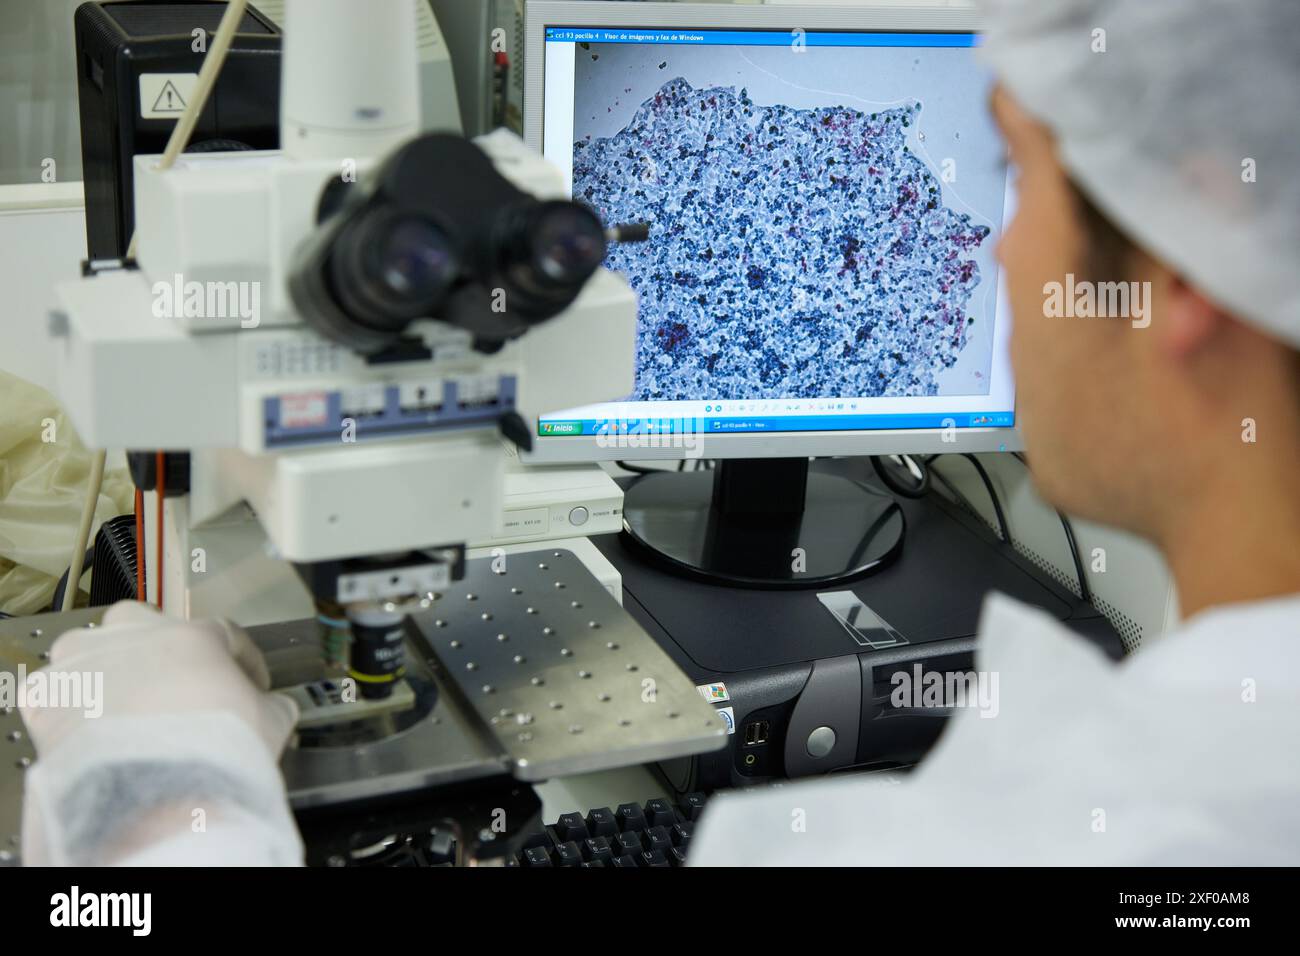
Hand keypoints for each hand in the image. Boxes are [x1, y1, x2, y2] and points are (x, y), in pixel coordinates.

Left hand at [19, 601, 296, 760]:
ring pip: (93, 647)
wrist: (158, 790)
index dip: (241, 658)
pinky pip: (58, 690)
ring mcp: (90, 661)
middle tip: (174, 680)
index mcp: (196, 636)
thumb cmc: (212, 752)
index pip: (225, 633)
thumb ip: (272, 704)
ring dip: (108, 668)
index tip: (245, 678)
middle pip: (147, 623)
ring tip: (124, 702)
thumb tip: (275, 708)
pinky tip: (91, 725)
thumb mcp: (271, 721)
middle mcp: (139, 637)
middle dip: (160, 648)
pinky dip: (71, 705)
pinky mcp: (52, 695)